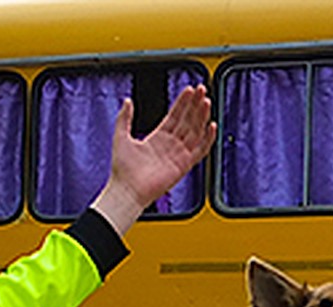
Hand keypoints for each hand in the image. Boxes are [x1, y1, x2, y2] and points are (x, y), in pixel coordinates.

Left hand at [91, 86, 214, 236]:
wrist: (126, 189)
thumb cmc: (123, 169)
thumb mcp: (121, 136)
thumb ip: (125, 117)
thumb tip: (127, 100)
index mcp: (158, 139)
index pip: (175, 116)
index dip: (182, 103)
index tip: (190, 90)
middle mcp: (170, 146)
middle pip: (187, 121)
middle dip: (195, 105)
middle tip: (202, 89)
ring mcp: (178, 156)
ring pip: (195, 132)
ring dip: (201, 116)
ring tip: (206, 101)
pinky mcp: (183, 166)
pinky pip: (200, 151)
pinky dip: (207, 139)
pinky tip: (211, 125)